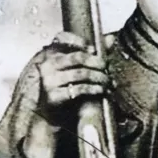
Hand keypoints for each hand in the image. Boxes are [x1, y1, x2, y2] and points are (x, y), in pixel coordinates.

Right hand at [22, 32, 109, 157]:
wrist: (49, 118)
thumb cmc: (64, 91)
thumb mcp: (74, 71)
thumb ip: (91, 54)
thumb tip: (110, 39)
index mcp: (49, 56)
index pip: (60, 38)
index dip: (78, 40)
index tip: (92, 48)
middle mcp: (47, 67)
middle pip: (78, 57)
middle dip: (97, 63)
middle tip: (107, 69)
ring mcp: (49, 82)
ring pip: (82, 73)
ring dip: (100, 78)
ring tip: (108, 82)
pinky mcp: (54, 96)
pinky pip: (80, 89)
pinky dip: (96, 89)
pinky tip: (103, 91)